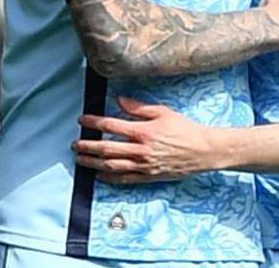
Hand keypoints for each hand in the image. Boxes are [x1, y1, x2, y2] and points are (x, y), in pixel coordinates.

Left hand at [73, 96, 215, 182]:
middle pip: (106, 148)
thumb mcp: (163, 112)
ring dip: (92, 162)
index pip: (111, 125)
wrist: (203, 150)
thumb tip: (119, 99)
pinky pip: (124, 179)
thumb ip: (139, 107)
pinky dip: (109, 178)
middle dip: (87, 145)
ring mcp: (143, 165)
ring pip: (111, 165)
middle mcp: (140, 150)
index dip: (94, 122)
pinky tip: (99, 175)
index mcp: (143, 131)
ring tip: (80, 159)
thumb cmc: (185, 129)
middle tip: (75, 143)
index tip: (82, 120)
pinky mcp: (148, 176)